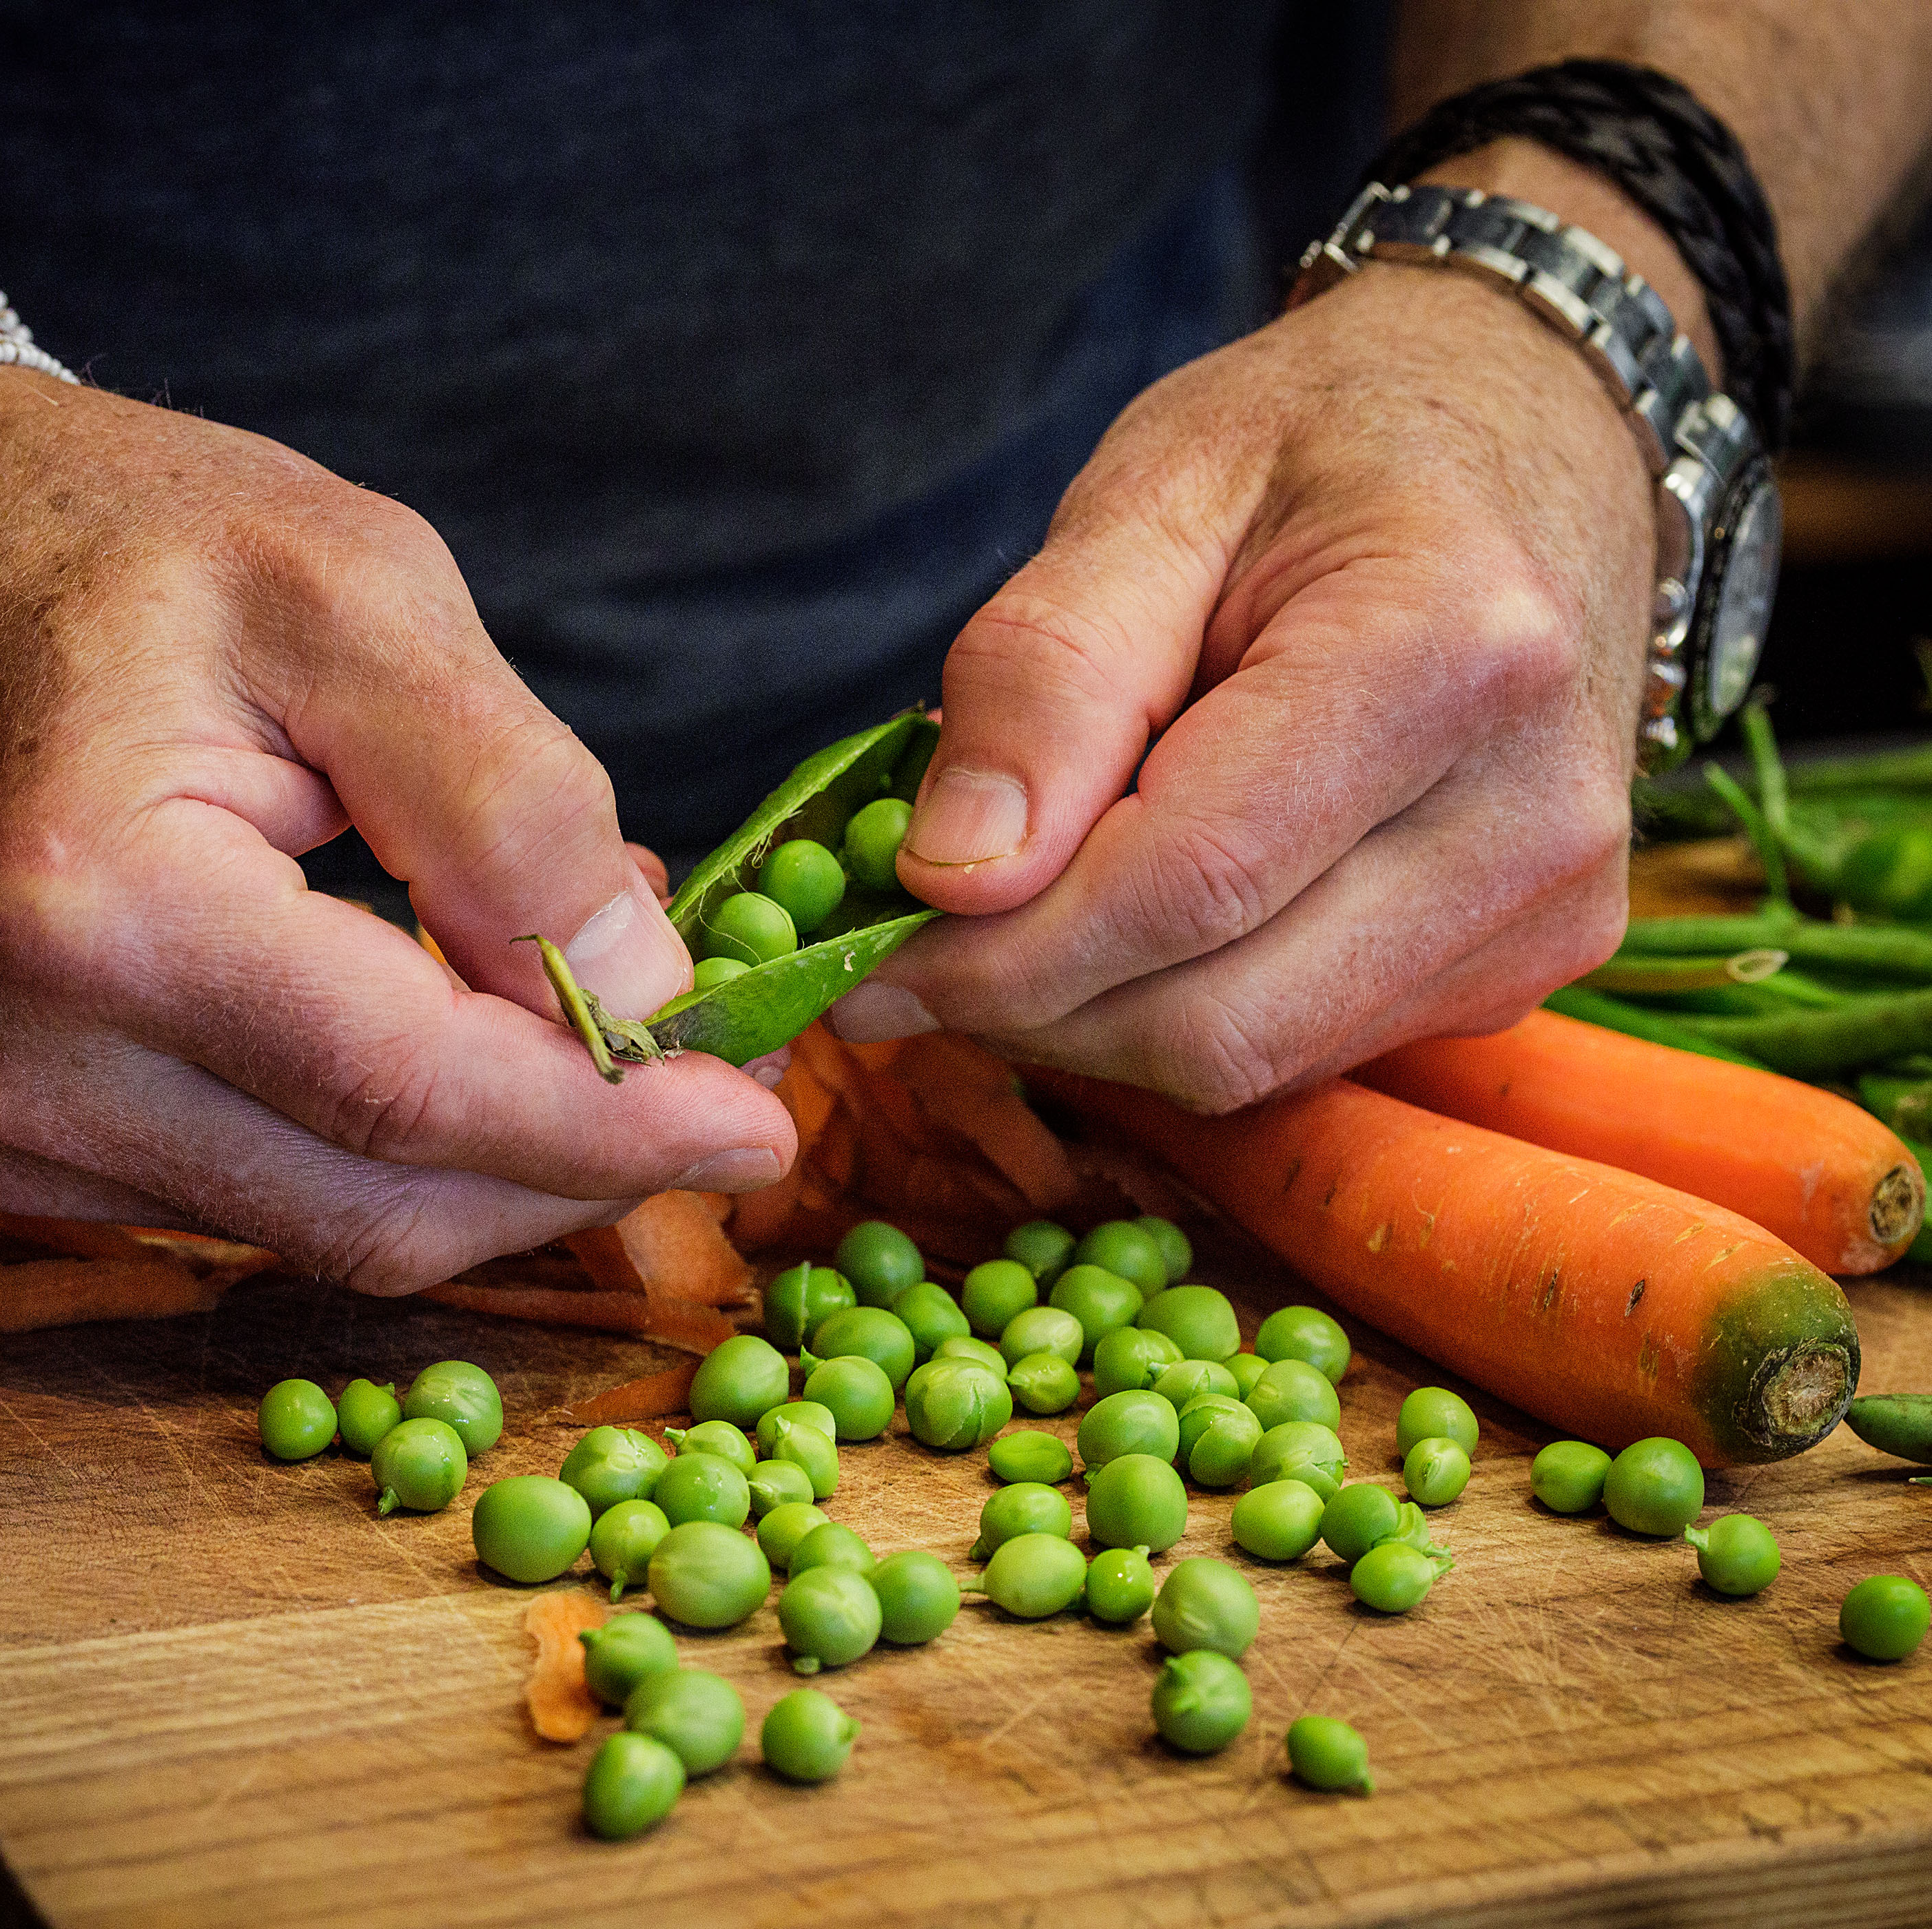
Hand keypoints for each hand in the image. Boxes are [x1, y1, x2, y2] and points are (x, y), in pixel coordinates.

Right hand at [0, 371, 792, 1289]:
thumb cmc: (123, 538)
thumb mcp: (355, 590)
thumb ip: (507, 801)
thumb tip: (640, 994)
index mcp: (99, 909)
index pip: (410, 1093)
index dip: (608, 1125)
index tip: (759, 1119)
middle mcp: (34, 1067)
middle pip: (386, 1204)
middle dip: (578, 1163)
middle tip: (714, 1074)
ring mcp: (15, 1130)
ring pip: (341, 1229)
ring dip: (501, 1156)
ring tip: (589, 1012)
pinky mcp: (29, 1151)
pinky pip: (274, 1201)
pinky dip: (403, 1149)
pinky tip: (463, 1032)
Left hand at [839, 259, 1648, 1108]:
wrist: (1531, 437)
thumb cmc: (1326, 446)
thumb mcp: (1154, 491)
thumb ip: (1044, 675)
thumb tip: (951, 876)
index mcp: (1453, 654)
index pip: (1184, 884)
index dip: (995, 953)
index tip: (857, 953)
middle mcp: (1530, 815)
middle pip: (1215, 1019)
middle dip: (1026, 1004)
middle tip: (906, 946)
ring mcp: (1545, 911)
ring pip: (1248, 1063)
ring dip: (1091, 1017)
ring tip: (1022, 903)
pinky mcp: (1525, 968)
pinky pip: (1298, 1051)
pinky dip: (1176, 1008)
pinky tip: (1135, 908)